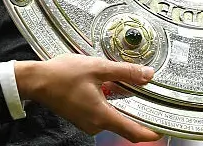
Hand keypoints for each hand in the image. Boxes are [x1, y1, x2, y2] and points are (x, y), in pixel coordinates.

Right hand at [15, 55, 161, 142]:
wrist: (37, 80)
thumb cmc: (63, 74)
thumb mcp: (98, 68)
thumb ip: (125, 72)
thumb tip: (148, 75)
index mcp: (102, 116)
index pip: (135, 133)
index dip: (153, 133)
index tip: (166, 127)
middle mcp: (96, 124)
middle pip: (126, 124)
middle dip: (138, 110)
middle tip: (149, 95)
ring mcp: (87, 123)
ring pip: (113, 116)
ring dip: (121, 103)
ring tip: (122, 82)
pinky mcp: (82, 118)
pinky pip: (102, 113)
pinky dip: (108, 102)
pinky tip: (106, 85)